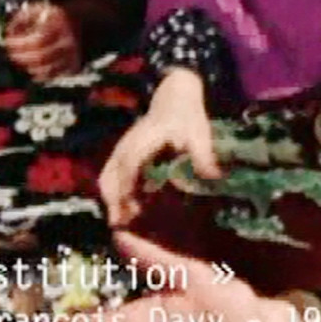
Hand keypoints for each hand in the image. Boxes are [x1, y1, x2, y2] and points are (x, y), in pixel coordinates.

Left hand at [2, 3, 81, 81]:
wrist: (80, 22)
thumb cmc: (55, 17)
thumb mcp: (38, 9)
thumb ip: (22, 18)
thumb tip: (9, 31)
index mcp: (59, 24)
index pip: (38, 39)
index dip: (20, 43)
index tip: (8, 42)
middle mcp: (68, 40)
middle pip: (41, 56)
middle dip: (22, 57)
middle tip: (12, 53)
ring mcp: (72, 54)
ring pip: (48, 68)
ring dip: (30, 66)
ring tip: (22, 60)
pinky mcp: (74, 64)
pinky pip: (54, 75)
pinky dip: (40, 74)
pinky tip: (33, 68)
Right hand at [99, 69, 218, 226]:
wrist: (175, 97)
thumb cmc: (187, 117)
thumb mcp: (199, 134)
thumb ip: (203, 155)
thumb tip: (213, 177)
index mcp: (145, 141)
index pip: (131, 164)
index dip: (129, 186)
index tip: (132, 209)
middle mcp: (127, 145)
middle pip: (112, 175)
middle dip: (114, 200)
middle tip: (122, 224)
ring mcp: (121, 148)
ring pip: (107, 177)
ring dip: (111, 198)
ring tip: (120, 221)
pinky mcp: (122, 153)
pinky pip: (109, 175)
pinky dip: (112, 192)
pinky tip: (122, 209)